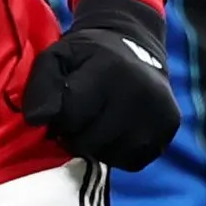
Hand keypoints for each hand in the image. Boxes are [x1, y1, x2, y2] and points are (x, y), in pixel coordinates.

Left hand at [18, 0, 179, 169]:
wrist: (137, 44)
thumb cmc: (90, 55)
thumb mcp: (58, 56)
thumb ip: (41, 85)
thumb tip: (37, 120)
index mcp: (111, 71)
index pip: (70, 116)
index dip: (58, 117)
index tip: (61, 106)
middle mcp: (140, 93)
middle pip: (89, 141)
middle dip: (75, 134)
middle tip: (79, 117)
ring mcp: (159, 114)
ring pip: (109, 155)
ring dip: (96, 146)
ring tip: (97, 122)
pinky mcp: (168, 130)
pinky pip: (131, 160)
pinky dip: (117, 151)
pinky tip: (116, 130)